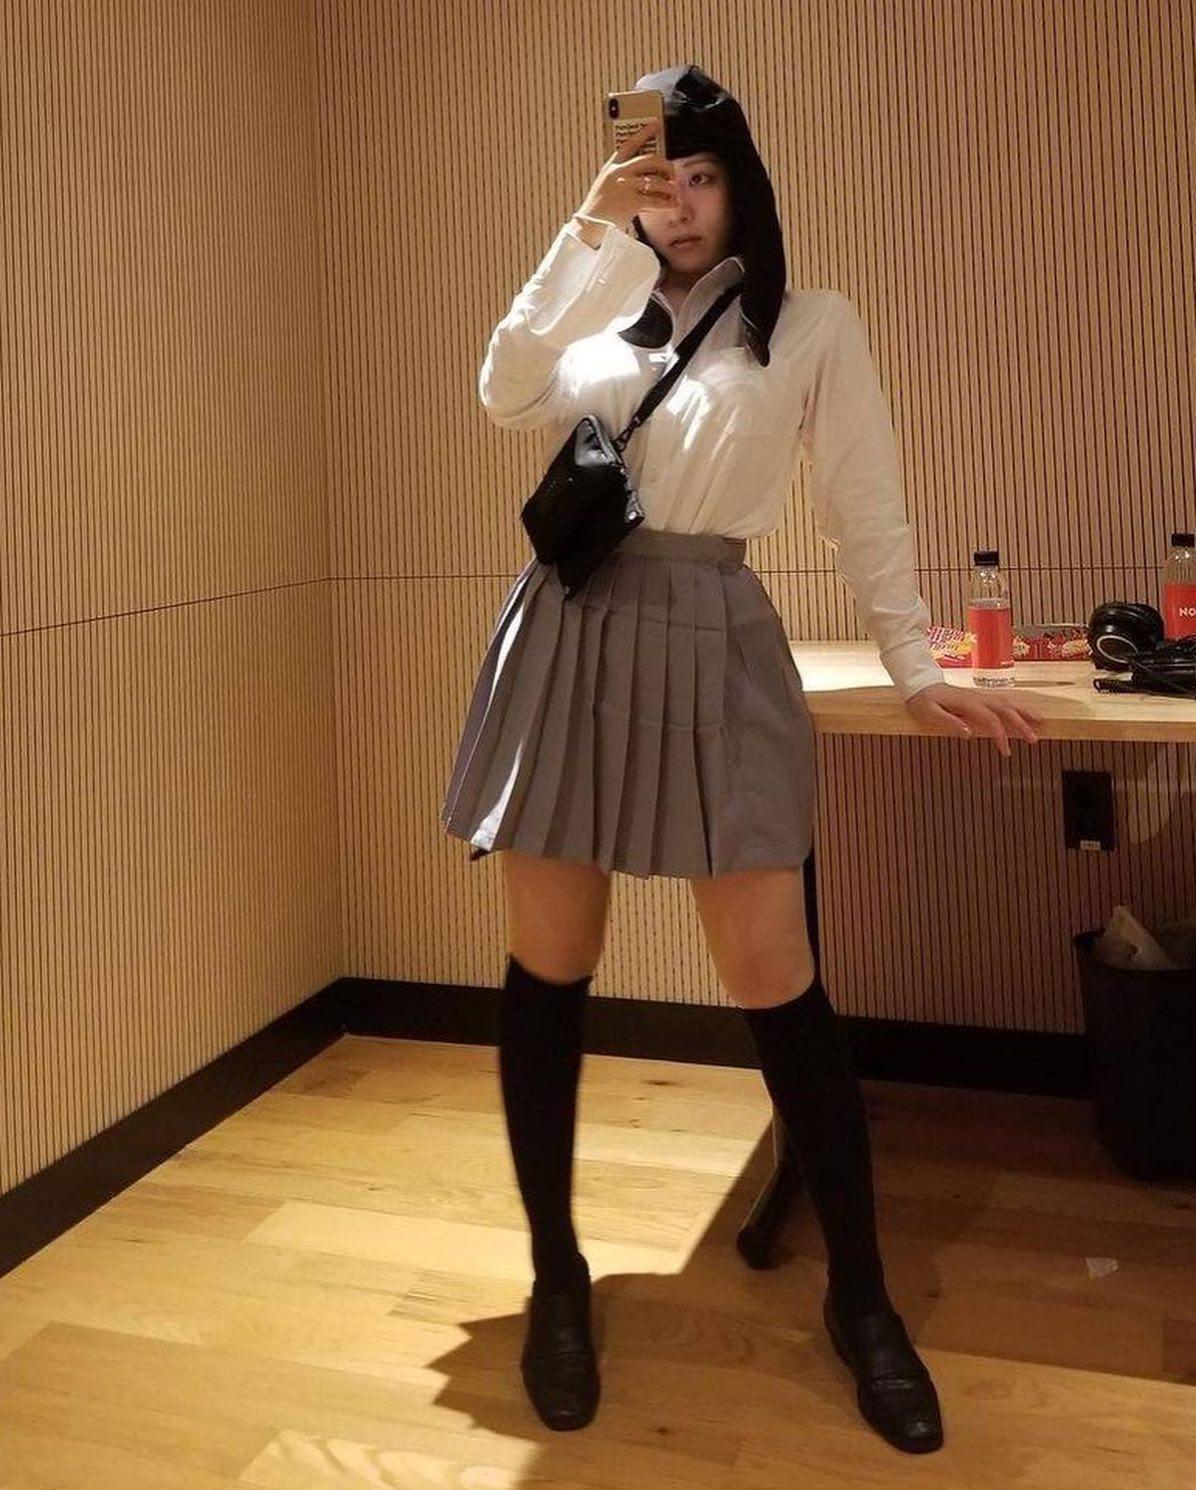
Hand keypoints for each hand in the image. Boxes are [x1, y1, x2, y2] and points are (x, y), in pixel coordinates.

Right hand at [575, 118, 679, 230]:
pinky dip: (666, 203)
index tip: (655, 124)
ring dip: (669, 187)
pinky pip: (655, 200)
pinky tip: (671, 204)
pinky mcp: (631, 202)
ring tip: (674, 192)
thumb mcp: (606, 186)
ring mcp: (625, 186)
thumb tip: (646, 181)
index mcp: (612, 167)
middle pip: (650, 159)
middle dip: (666, 165)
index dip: (644, 132)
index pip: (630, 144)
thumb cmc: (598, 209)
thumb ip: (624, 179)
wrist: (590, 224)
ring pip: (656, 180)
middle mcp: (619, 173)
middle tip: (672, 172)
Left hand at [902, 681, 1042, 757]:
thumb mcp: (929, 713)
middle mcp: (977, 697)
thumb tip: (968, 734)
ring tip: (1041, 721)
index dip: (1000, 735)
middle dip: (1022, 724)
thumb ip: (948, 722)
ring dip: (1025, 711)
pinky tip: (1025, 711)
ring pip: (1008, 701)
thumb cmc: (922, 701)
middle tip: (1034, 740)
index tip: (1007, 752)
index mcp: (967, 702)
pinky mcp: (980, 696)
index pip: (990, 719)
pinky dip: (1017, 705)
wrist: (919, 685)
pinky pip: (1003, 699)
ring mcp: (980, 695)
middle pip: (1005, 708)